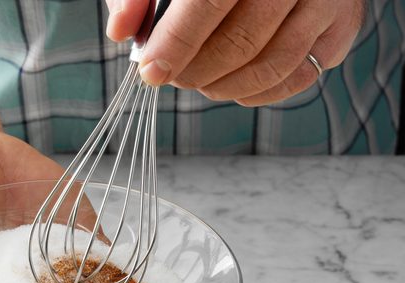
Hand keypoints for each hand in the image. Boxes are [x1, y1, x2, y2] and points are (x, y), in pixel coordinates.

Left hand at [106, 0, 364, 104]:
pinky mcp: (343, 24)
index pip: (207, 4)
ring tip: (200, 83)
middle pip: (242, 41)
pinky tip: (233, 86)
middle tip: (174, 77)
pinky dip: (260, 92)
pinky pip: (301, 75)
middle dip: (197, 71)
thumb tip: (120, 32)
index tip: (152, 72)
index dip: (176, 45)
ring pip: (274, 64)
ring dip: (226, 86)